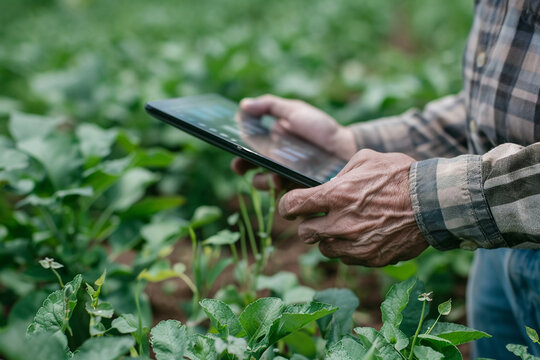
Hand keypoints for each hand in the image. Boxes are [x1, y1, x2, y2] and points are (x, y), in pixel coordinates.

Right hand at [231, 94, 355, 190]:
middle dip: (241, 166)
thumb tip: (242, 105)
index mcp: (270, 143)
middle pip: (248, 167)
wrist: (346, 147)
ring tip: (270, 175)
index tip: (229, 145)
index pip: (245, 148)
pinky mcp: (295, 190)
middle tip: (239, 165)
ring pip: (261, 182)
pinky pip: (280, 195)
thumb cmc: (321, 129)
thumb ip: (270, 106)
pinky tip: (281, 181)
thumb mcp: (295, 111)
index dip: (235, 148)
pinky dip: (277, 189)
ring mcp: (283, 176)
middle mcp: (273, 161)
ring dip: (260, 179)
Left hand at [278, 149, 427, 266]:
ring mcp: (356, 244)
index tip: (291, 207)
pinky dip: (349, 250)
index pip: (292, 205)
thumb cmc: (401, 175)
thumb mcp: (367, 159)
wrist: (434, 202)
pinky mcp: (371, 258)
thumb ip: (342, 173)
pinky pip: (348, 259)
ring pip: (324, 249)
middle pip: (304, 233)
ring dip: (329, 239)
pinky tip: (362, 236)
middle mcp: (341, 223)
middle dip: (308, 225)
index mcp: (336, 195)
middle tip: (320, 217)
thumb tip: (329, 184)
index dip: (287, 206)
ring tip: (345, 227)